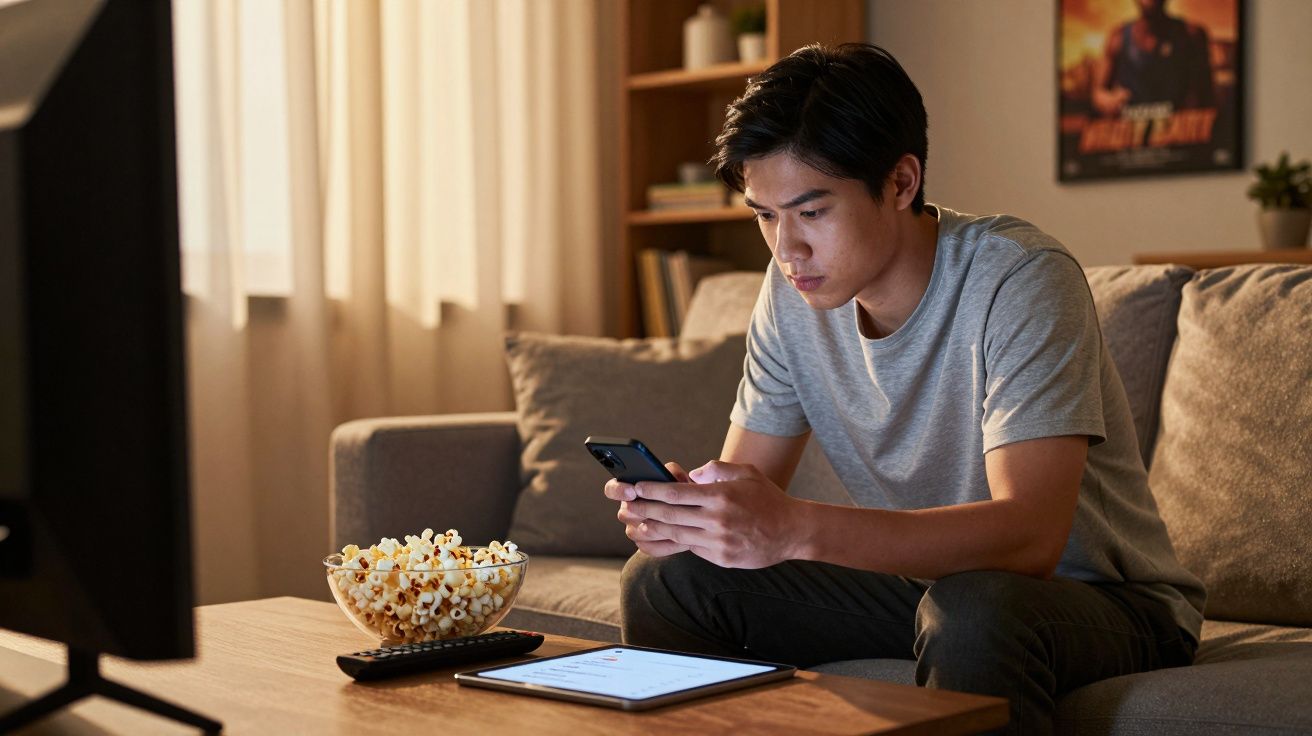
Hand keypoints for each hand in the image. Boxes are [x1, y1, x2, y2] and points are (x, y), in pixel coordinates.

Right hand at [604, 462, 691, 557]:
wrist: (703, 510)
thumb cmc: (691, 489)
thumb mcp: (687, 478)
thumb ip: (680, 474)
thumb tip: (682, 476)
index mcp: (632, 488)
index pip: (613, 489)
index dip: (619, 490)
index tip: (633, 490)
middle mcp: (631, 508)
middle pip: (624, 514)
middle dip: (640, 512)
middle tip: (654, 511)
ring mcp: (637, 528)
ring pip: (635, 533)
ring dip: (654, 530)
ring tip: (677, 527)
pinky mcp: (648, 544)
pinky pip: (649, 548)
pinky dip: (664, 545)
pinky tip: (684, 542)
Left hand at [625, 461, 799, 568]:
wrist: (792, 531)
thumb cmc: (767, 498)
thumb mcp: (745, 472)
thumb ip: (715, 469)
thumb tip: (690, 475)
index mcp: (720, 495)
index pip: (676, 492)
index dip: (651, 490)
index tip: (634, 487)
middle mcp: (717, 519)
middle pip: (669, 515)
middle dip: (643, 510)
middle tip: (625, 507)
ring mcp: (718, 541)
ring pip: (675, 534)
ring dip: (652, 529)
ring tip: (635, 523)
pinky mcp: (721, 558)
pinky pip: (691, 548)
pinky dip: (674, 541)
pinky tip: (661, 536)